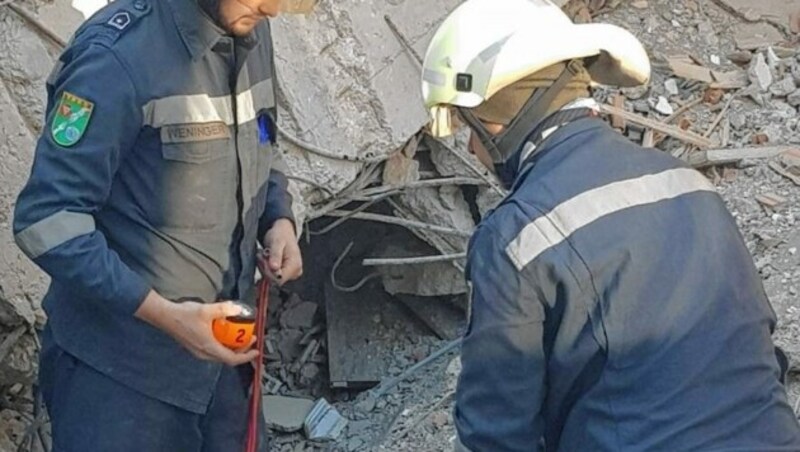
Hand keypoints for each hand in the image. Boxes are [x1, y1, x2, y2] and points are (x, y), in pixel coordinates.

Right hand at [135, 291, 258, 365]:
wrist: (164, 316)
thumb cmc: (183, 315)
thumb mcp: (207, 310)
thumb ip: (224, 309)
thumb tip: (239, 309)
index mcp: (208, 347)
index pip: (232, 359)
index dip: (246, 356)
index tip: (256, 351)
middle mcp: (203, 353)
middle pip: (227, 358)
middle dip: (241, 351)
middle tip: (249, 338)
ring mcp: (198, 351)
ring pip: (220, 355)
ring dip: (232, 348)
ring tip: (239, 336)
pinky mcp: (195, 347)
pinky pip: (213, 350)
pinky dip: (223, 345)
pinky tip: (224, 333)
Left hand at [262, 218, 302, 283]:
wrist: (283, 231)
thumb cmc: (281, 234)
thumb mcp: (277, 242)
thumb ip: (276, 255)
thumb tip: (274, 268)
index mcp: (295, 266)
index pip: (278, 279)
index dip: (267, 271)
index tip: (262, 259)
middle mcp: (295, 272)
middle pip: (274, 280)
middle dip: (264, 268)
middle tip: (262, 255)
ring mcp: (290, 274)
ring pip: (271, 279)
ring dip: (264, 268)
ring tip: (264, 255)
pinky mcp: (285, 273)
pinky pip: (271, 276)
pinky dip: (265, 268)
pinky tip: (266, 259)